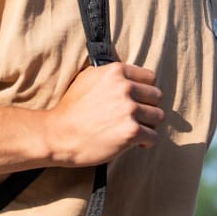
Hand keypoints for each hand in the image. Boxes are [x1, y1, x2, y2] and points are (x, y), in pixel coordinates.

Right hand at [43, 63, 163, 166]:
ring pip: (158, 117)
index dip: (145, 91)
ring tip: (134, 130)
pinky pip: (154, 137)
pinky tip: (135, 144)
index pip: (150, 78)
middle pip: (156, 96)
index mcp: (116, 72)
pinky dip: (146, 142)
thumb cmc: (70, 109)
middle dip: (148, 108)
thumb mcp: (86, 78)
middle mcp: (125, 88)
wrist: (58, 134)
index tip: (138, 101)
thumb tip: (126, 76)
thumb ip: (109, 75)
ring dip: (149, 125)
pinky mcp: (132, 132)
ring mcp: (129, 110)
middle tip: (136, 118)